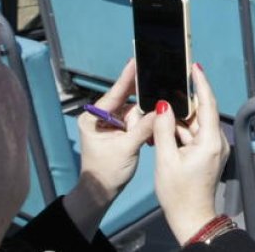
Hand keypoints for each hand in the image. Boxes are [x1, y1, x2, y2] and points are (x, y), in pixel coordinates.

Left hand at [63, 59, 155, 239]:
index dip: (127, 78)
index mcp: (93, 118)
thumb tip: (161, 110)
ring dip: (145, 112)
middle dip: (142, 96)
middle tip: (158, 79)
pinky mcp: (117, 131)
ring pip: (133, 110)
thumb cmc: (106, 172)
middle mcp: (99, 117)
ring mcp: (109, 124)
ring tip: (161, 104)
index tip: (136, 61)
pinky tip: (155, 119)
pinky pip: (134, 120)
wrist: (100, 193)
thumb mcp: (126, 148)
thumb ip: (143, 128)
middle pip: (125, 99)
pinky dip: (144, 121)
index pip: (114, 94)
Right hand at [154, 64, 229, 245]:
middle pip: (201, 112)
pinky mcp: (207, 155)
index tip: (195, 67)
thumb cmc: (179, 193)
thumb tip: (163, 105)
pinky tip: (165, 128)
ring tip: (161, 108)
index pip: (208, 103)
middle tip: (169, 85)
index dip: (201, 83)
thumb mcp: (166, 160)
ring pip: (195, 124)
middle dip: (185, 101)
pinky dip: (180, 130)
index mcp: (210, 141)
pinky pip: (194, 135)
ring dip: (179, 118)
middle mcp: (216, 142)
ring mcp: (213, 149)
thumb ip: (164, 129)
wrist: (191, 218)